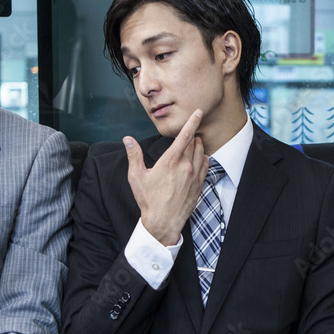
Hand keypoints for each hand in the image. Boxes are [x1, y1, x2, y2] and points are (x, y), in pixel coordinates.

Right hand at [124, 109, 206, 245]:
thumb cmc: (148, 200)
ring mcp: (194, 176)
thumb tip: (127, 139)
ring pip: (201, 153)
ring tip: (193, 144)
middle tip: (187, 134)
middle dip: (192, 135)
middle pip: (194, 143)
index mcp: (170, 161)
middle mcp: (185, 166)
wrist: (163, 222)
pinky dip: (203, 158)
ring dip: (198, 146)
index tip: (198, 112)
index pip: (185, 136)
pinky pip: (205, 166)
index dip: (192, 121)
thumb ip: (134, 155)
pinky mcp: (199, 185)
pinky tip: (199, 159)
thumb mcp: (136, 177)